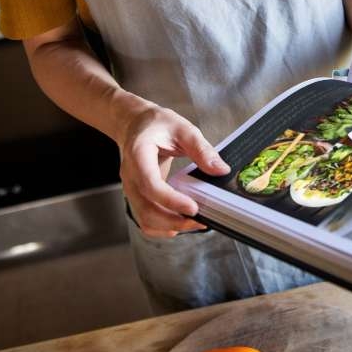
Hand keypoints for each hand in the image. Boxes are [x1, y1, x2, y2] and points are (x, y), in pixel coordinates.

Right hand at [117, 102, 230, 237]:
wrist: (136, 124)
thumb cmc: (157, 124)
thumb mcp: (183, 128)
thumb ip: (201, 149)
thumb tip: (221, 170)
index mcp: (138, 154)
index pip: (149, 184)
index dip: (170, 199)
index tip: (193, 207)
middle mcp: (130, 175)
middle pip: (146, 208)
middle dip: (173, 220)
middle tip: (200, 220)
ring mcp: (131, 188)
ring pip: (144, 218)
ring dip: (169, 226)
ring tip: (194, 223)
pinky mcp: (137, 196)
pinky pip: (144, 218)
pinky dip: (161, 226)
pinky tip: (179, 223)